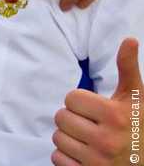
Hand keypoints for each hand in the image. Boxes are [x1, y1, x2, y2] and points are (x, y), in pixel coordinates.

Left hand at [51, 38, 141, 165]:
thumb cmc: (138, 126)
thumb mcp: (135, 98)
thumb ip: (128, 69)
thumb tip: (129, 39)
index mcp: (115, 116)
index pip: (71, 98)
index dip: (80, 102)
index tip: (95, 109)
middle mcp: (106, 140)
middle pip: (60, 117)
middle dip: (72, 119)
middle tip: (90, 124)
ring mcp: (96, 161)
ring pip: (57, 138)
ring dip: (68, 137)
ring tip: (87, 139)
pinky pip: (57, 158)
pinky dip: (66, 156)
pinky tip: (83, 154)